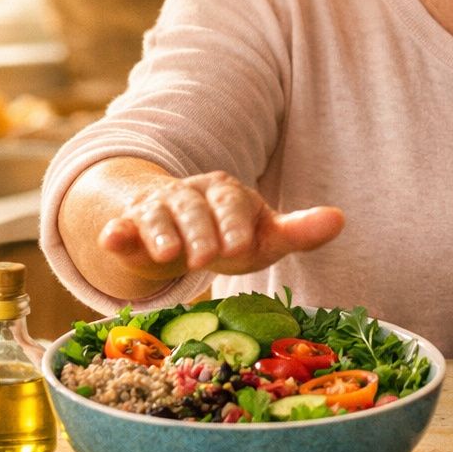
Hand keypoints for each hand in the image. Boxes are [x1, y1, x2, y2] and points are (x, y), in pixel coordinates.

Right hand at [96, 170, 343, 279]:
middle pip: (194, 208)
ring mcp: (157, 208)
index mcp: (227, 193)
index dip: (234, 224)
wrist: (178, 230)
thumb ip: (298, 231)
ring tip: (165, 254)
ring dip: (160, 233)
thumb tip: (341, 219)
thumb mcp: (263, 236)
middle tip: (205, 259)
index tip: (239, 247)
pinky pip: (120, 227)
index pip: (232, 204)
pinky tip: (111, 239)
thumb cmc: (230, 235)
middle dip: (199, 232)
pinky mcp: (129, 227)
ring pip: (156, 215)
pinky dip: (115, 233)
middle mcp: (190, 195)